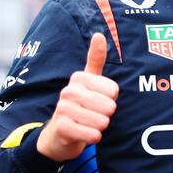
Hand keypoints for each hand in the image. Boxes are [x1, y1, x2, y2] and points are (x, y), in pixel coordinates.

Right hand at [37, 33, 118, 161]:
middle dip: (106, 115)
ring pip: (102, 121)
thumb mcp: (88, 81)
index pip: (114, 91)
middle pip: (110, 106)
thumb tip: (99, 34)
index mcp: (79, 78)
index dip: (111, 100)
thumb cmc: (81, 105)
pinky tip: (84, 134)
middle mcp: (69, 90)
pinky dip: (94, 138)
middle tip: (93, 114)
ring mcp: (63, 108)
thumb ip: (95, 59)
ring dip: (100, 127)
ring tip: (88, 123)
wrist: (58, 135)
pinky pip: (93, 134)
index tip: (97, 100)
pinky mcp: (62, 127)